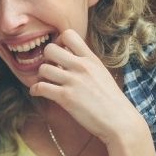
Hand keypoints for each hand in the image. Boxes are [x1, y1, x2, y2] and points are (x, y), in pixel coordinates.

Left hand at [29, 29, 142, 144]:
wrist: (120, 121)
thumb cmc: (110, 100)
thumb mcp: (101, 73)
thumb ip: (85, 64)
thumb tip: (67, 58)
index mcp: (91, 59)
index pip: (68, 34)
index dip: (58, 42)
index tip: (59, 54)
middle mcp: (81, 66)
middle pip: (50, 48)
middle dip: (45, 59)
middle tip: (50, 69)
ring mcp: (73, 81)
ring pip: (42, 68)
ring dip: (40, 76)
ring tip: (46, 83)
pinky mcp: (66, 97)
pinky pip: (40, 87)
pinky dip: (35, 90)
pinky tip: (39, 93)